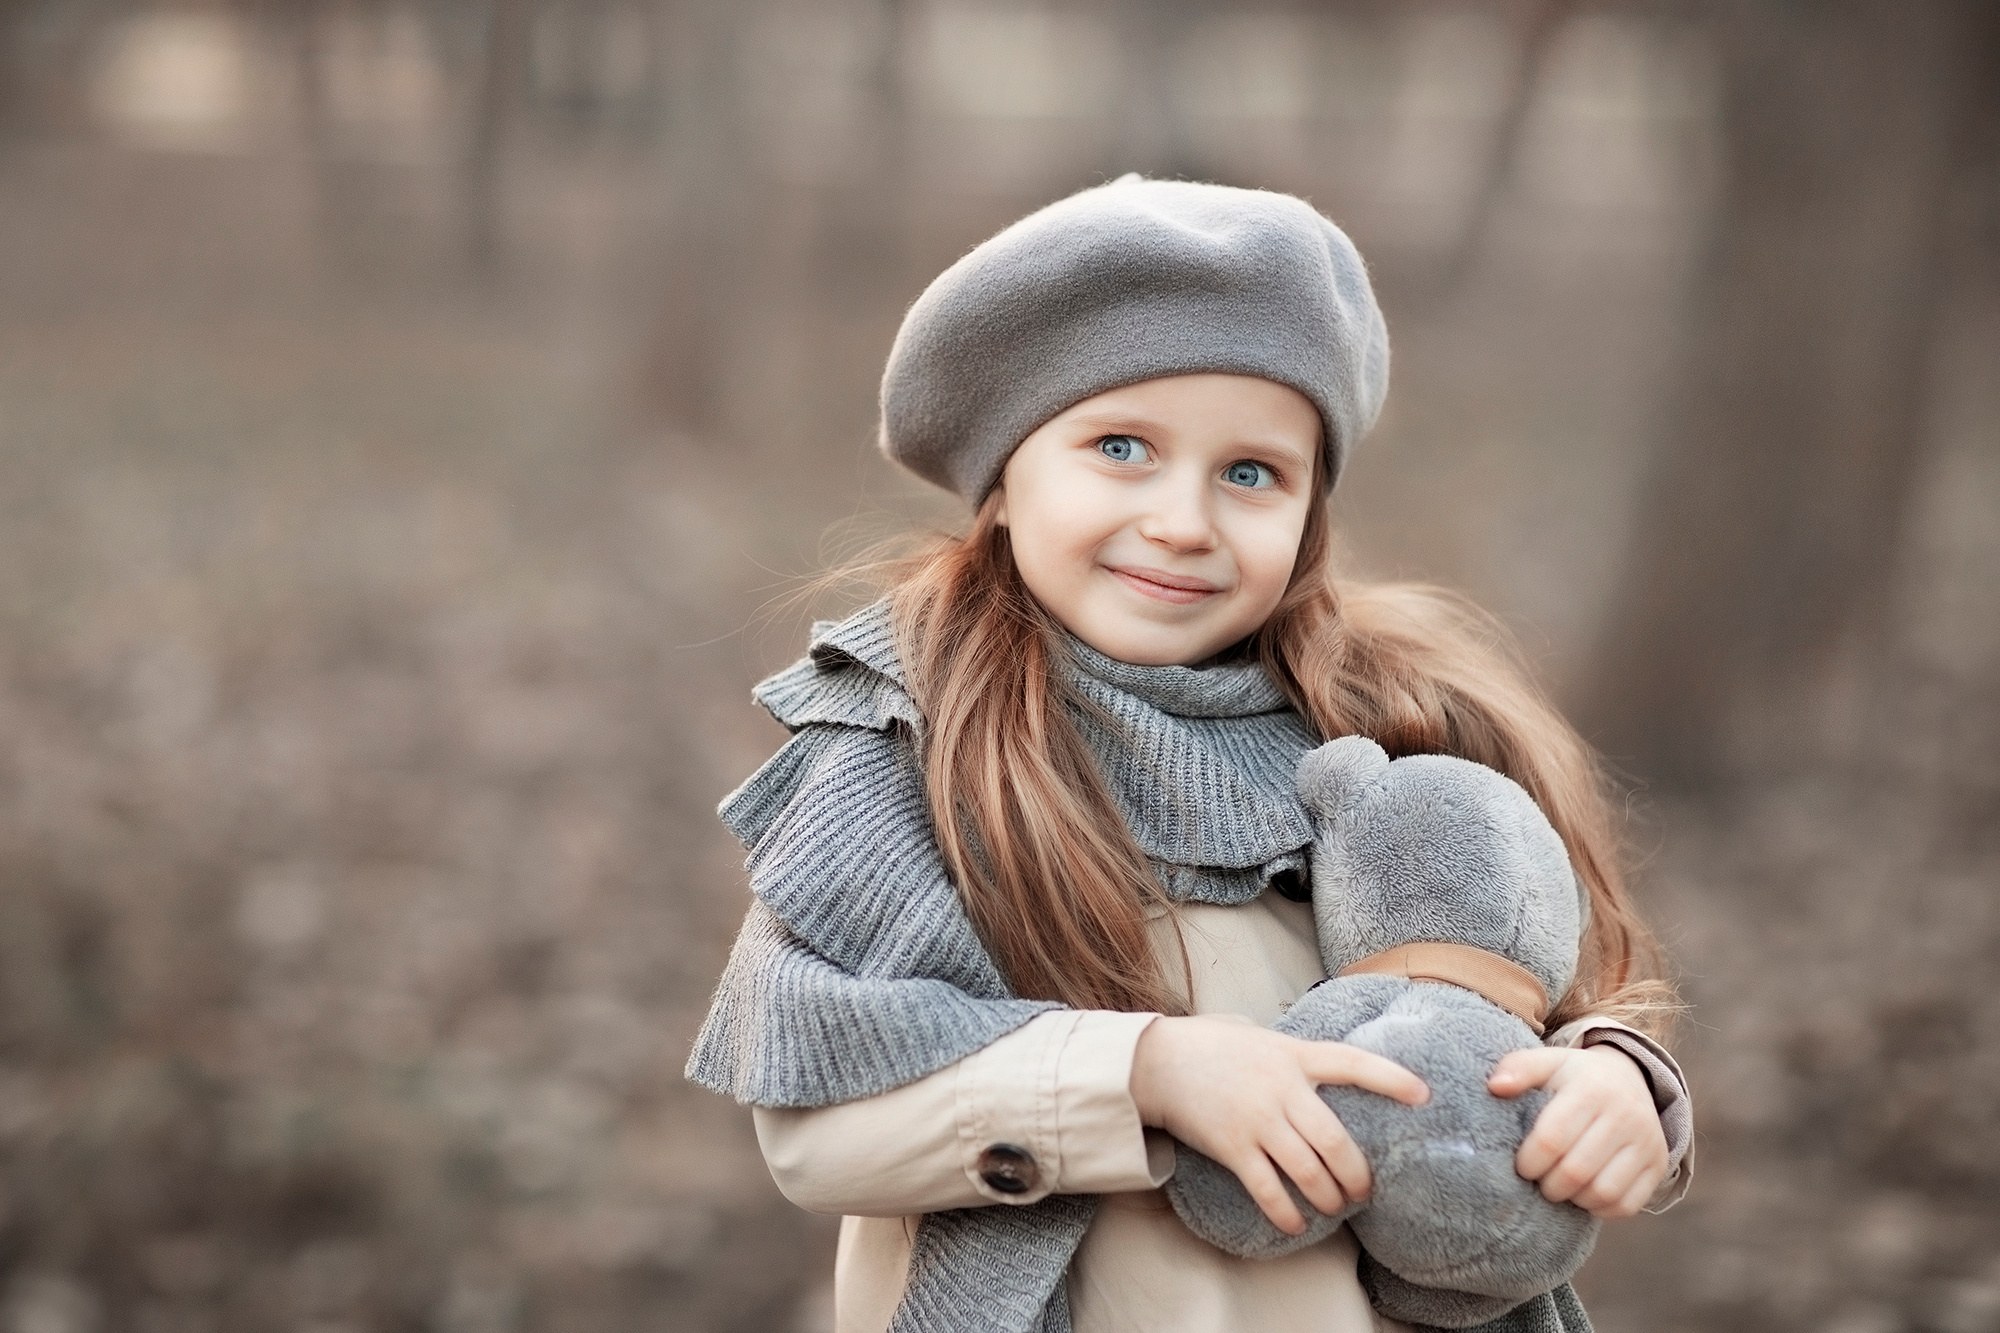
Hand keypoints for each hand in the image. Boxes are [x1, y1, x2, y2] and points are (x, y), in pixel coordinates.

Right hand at [1131, 1015, 1427, 1235]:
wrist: (1157, 1062)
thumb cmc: (1211, 1046)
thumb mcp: (1260, 1036)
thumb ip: (1294, 1054)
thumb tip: (1326, 1067)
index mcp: (1293, 1055)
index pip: (1353, 1063)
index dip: (1391, 1080)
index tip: (1423, 1096)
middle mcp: (1280, 1088)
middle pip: (1337, 1141)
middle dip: (1358, 1174)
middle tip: (1364, 1189)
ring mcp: (1256, 1120)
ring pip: (1309, 1171)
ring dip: (1330, 1197)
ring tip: (1335, 1206)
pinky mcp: (1232, 1147)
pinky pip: (1268, 1190)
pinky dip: (1288, 1213)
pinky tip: (1297, 1223)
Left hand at [1488, 1044, 1666, 1218]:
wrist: (1629, 1079)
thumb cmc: (1576, 1077)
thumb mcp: (1548, 1062)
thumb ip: (1518, 1068)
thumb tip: (1495, 1086)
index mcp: (1592, 1089)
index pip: (1552, 1139)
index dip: (1529, 1161)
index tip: (1522, 1165)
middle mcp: (1625, 1115)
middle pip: (1576, 1171)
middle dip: (1548, 1185)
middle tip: (1539, 1180)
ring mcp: (1646, 1142)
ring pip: (1603, 1192)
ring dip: (1573, 1199)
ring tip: (1560, 1187)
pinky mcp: (1657, 1165)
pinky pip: (1628, 1205)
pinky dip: (1601, 1208)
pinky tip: (1585, 1194)